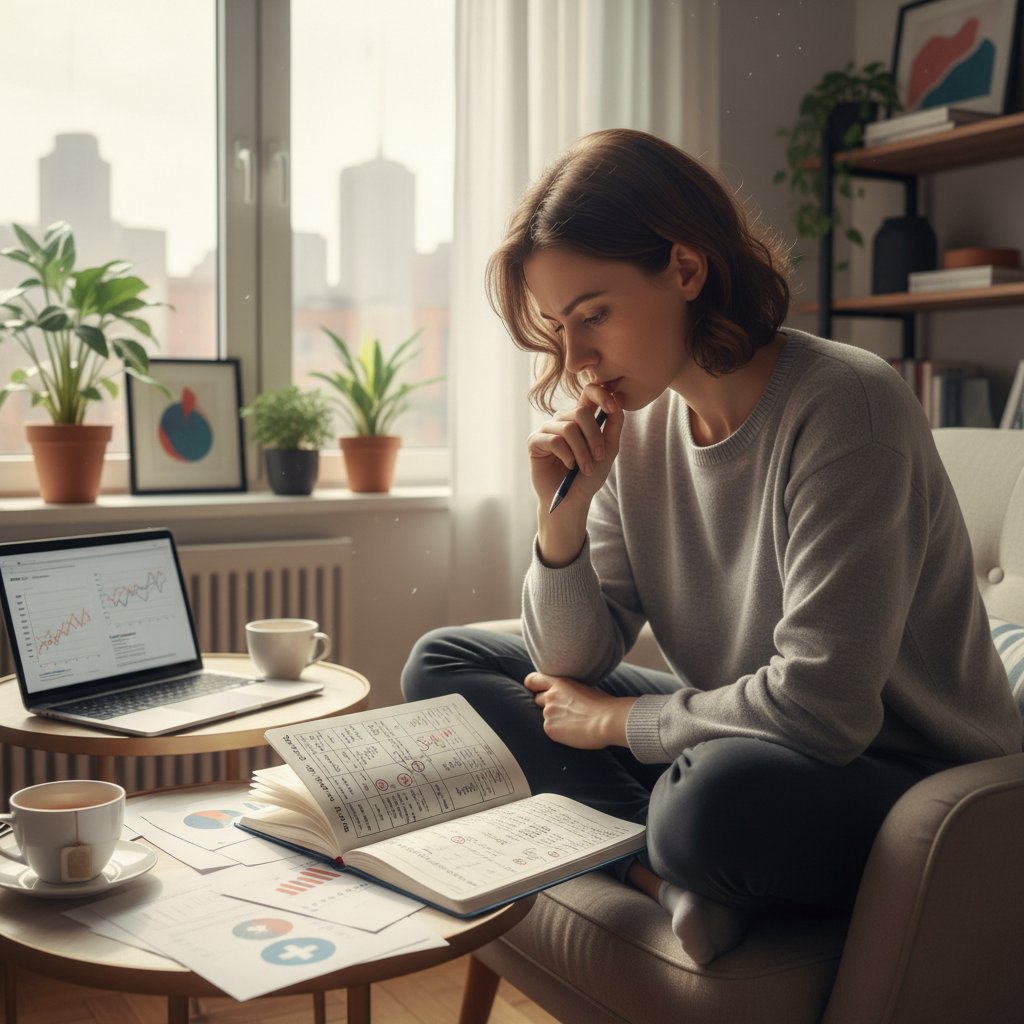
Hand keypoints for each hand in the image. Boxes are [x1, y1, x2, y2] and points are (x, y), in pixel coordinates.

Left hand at [524, 672, 635, 748]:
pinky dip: (559, 732)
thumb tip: (565, 699)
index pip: (532, 680)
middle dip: (547, 705)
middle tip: (564, 712)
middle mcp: (550, 696)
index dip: (532, 685)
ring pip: (547, 716)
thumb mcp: (583, 689)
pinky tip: (574, 732)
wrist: (607, 720)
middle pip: (538, 699)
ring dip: (556, 720)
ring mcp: (548, 712)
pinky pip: (551, 730)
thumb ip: (568, 692)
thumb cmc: (603, 706)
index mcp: (560, 683)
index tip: (534, 690)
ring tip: (575, 723)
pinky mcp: (549, 728)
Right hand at [529, 385, 623, 565]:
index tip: (613, 406)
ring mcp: (547, 429)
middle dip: (594, 437)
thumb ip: (614, 425)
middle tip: (599, 458)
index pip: (588, 393)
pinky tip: (568, 467)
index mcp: (581, 418)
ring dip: (582, 452)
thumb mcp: (608, 450)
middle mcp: (563, 420)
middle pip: (580, 412)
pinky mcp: (534, 441)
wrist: (571, 501)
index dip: (601, 394)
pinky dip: (566, 456)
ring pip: (568, 428)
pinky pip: (554, 441)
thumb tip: (619, 398)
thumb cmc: (588, 477)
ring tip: (585, 468)